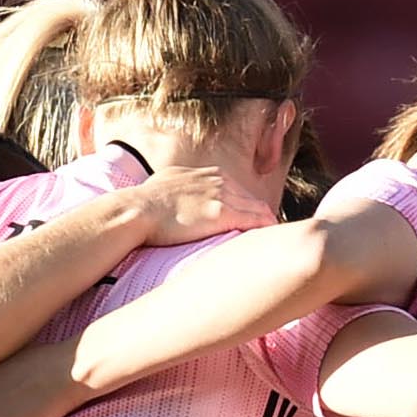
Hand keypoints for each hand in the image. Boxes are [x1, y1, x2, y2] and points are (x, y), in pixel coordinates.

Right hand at [125, 165, 277, 245]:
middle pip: (252, 198)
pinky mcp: (222, 213)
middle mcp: (219, 180)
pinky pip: (254, 220)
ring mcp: (222, 195)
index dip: (246, 206)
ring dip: (267, 224)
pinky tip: (272, 241)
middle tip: (271, 234)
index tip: (252, 220)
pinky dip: (265, 229)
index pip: (237, 190)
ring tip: (278, 241)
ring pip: (258, 208)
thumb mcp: (167, 181)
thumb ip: (181, 184)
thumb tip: (176, 190)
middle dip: (261, 215)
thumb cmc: (145, 202)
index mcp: (207, 174)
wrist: (137, 210)